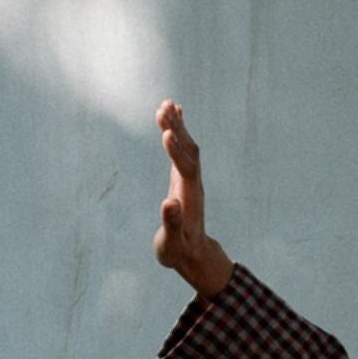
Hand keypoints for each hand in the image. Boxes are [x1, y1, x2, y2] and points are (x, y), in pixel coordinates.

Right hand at [153, 100, 234, 297]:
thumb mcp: (171, 244)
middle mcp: (193, 184)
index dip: (176, 152)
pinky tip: (174, 113)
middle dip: (177, 131)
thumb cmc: (179, 252)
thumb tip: (169, 204)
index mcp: (190, 199)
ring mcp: (190, 179)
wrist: (193, 254)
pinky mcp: (184, 176)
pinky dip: (178, 130)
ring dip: (177, 126)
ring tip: (166, 104)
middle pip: (188, 152)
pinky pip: (184, 148)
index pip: (186, 170)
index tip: (166, 134)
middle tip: (164, 108)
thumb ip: (171, 225)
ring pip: (187, 147)